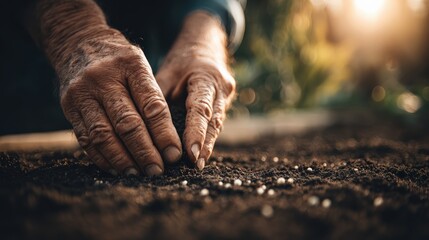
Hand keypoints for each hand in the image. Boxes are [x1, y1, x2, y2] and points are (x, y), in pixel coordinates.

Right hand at [60, 36, 181, 175]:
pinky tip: (115, 168)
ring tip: (137, 173)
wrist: (78, 43)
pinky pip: (85, 138)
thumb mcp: (140, 66)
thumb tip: (168, 141)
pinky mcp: (68, 106)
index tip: (174, 155)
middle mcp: (104, 79)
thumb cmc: (120, 60)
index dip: (164, 134)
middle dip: (145, 152)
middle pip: (127, 123)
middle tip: (157, 170)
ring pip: (103, 135)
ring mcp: (82, 93)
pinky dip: (101, 157)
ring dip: (122, 159)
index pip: (152, 106)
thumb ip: (152, 98)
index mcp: (131, 66)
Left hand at [156, 11, 235, 169]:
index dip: (196, 132)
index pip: (201, 109)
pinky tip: (198, 156)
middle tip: (195, 165)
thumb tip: (147, 127)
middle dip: (204, 145)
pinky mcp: (224, 106)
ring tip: (197, 165)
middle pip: (214, 122)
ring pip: (217, 126)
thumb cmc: (182, 61)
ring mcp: (226, 98)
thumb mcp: (168, 72)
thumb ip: (160, 97)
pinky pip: (215, 125)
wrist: (205, 49)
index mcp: (207, 78)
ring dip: (207, 146)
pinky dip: (206, 140)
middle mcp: (222, 90)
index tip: (191, 153)